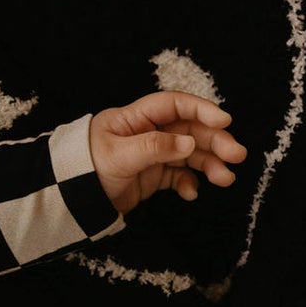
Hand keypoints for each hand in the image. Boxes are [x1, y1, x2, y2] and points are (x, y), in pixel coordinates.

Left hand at [88, 91, 245, 214]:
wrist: (69, 201)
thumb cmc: (84, 170)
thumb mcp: (118, 156)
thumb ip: (154, 147)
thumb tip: (189, 142)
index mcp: (134, 118)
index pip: (174, 104)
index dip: (201, 109)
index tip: (224, 121)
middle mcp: (147, 132)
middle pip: (189, 129)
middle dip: (214, 141)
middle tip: (236, 155)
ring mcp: (152, 154)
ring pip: (190, 153)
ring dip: (210, 164)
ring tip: (225, 178)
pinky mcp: (153, 175)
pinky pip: (178, 175)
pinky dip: (188, 183)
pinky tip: (191, 193)